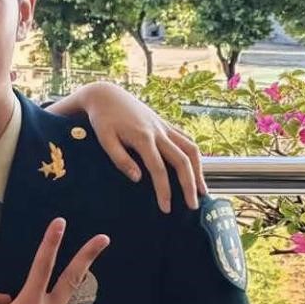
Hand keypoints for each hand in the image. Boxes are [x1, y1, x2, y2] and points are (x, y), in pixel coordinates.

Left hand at [48, 82, 205, 212]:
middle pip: (182, 160)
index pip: (159, 169)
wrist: (106, 95)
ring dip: (199, 169)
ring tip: (202, 190)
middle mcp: (159, 131)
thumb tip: (138, 179)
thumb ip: (120, 159)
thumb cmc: (102, 119)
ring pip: (191, 148)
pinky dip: (194, 155)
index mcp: (143, 137)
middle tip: (193, 206)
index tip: (166, 208)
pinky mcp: (165, 123)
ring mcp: (164, 126)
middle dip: (189, 184)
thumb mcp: (105, 139)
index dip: (164, 190)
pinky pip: (186, 139)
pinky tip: (196, 168)